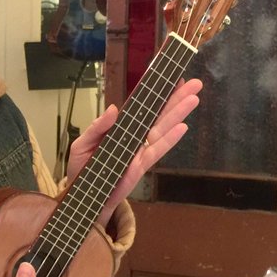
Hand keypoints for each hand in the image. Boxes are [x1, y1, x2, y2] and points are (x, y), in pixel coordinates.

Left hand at [65, 77, 201, 226]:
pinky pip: (155, 151)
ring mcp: (139, 152)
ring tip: (193, 98)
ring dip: (178, 114)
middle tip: (194, 83)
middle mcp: (134, 138)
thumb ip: (97, 127)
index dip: (156, 94)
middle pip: (158, 115)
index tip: (171, 79)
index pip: (141, 108)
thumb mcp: (82, 144)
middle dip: (176, 99)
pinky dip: (169, 139)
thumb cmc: (83, 168)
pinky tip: (183, 127)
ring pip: (162, 129)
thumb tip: (113, 109)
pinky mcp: (140, 167)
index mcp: (120, 128)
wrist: (83, 196)